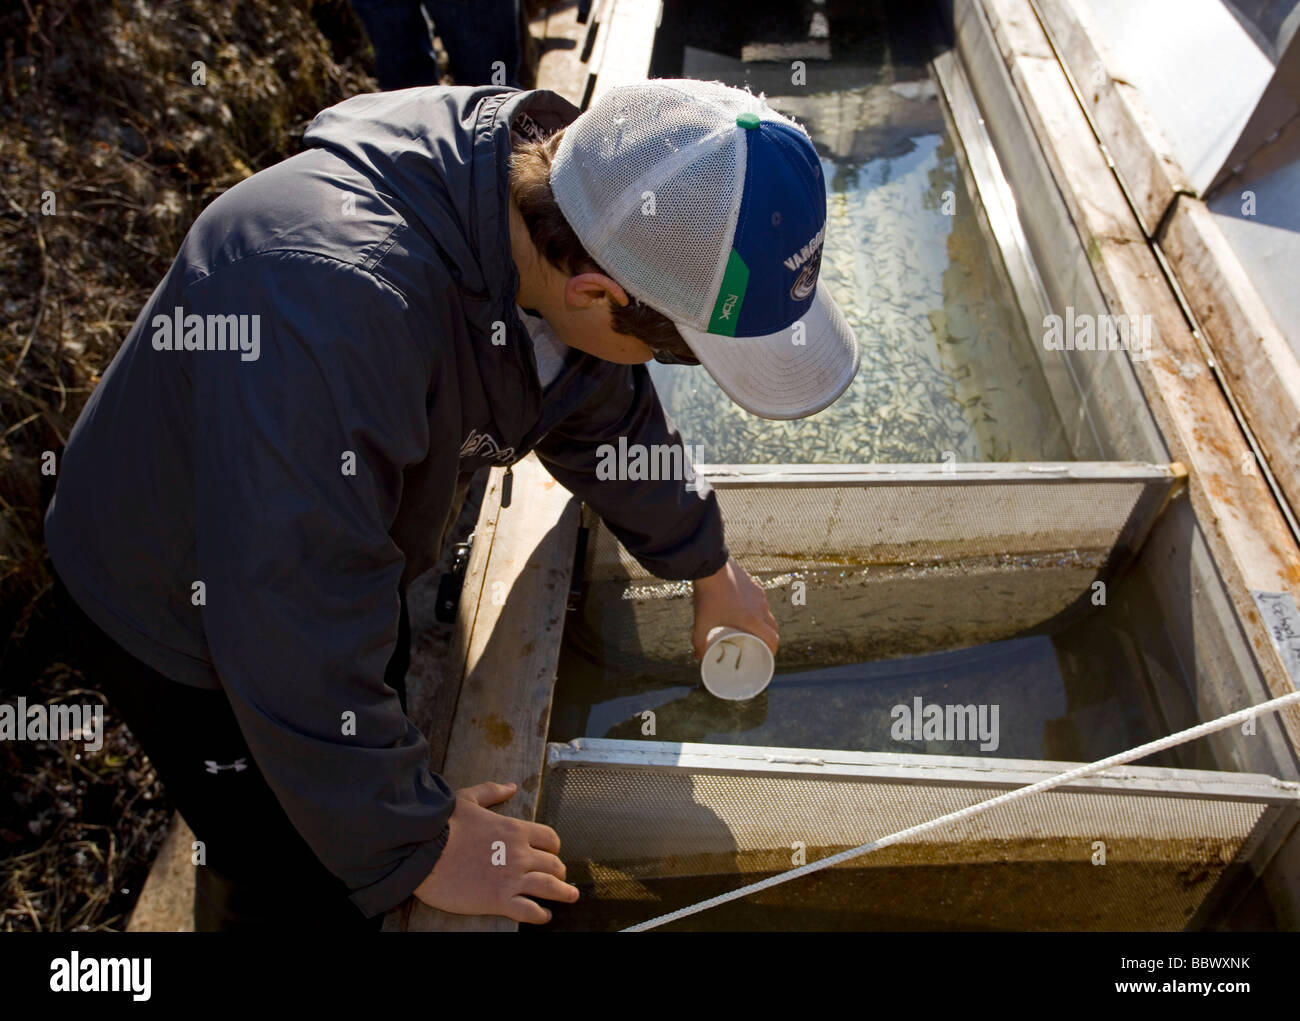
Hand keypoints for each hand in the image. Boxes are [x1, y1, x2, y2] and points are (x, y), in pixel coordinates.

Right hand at [413, 781, 578, 923]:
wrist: (422, 851)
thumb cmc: (443, 824)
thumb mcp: (468, 799)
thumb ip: (493, 792)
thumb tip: (511, 786)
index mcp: (514, 830)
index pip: (549, 838)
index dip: (553, 847)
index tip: (552, 853)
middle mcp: (519, 854)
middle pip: (553, 864)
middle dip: (559, 871)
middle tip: (561, 877)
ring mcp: (511, 878)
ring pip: (549, 887)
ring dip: (563, 893)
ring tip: (570, 896)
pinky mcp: (498, 900)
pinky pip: (529, 910)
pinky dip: (540, 915)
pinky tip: (544, 915)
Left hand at [690, 557, 778, 661]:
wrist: (711, 567)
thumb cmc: (708, 596)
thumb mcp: (702, 622)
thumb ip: (699, 641)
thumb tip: (698, 656)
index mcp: (753, 620)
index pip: (772, 639)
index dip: (773, 650)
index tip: (767, 656)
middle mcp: (760, 608)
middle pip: (774, 628)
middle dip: (769, 639)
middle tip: (760, 645)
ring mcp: (759, 596)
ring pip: (768, 614)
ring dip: (765, 624)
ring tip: (753, 629)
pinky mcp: (755, 585)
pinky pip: (762, 601)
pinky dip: (759, 610)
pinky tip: (747, 610)